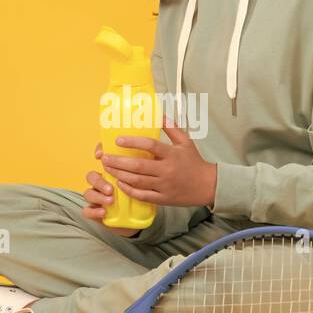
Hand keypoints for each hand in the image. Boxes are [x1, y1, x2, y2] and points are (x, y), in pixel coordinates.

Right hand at [82, 141, 138, 235]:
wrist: (133, 217)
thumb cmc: (137, 193)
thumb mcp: (140, 179)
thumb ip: (141, 166)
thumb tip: (149, 151)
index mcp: (109, 172)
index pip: (100, 159)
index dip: (98, 154)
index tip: (101, 155)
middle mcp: (100, 183)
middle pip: (92, 177)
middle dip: (99, 181)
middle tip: (110, 188)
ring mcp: (96, 197)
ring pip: (88, 193)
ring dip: (98, 196)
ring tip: (110, 201)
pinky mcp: (95, 212)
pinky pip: (88, 211)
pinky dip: (94, 211)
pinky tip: (103, 212)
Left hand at [100, 114, 217, 207]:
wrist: (208, 186)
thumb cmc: (195, 162)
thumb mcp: (186, 142)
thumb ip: (171, 128)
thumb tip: (159, 113)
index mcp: (172, 154)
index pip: (150, 145)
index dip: (133, 142)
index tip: (118, 140)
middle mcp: (167, 170)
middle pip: (138, 166)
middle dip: (118, 161)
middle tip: (104, 157)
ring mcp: (164, 186)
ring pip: (137, 181)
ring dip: (119, 174)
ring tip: (107, 168)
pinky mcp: (163, 198)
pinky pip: (142, 195)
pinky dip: (129, 190)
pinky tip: (119, 183)